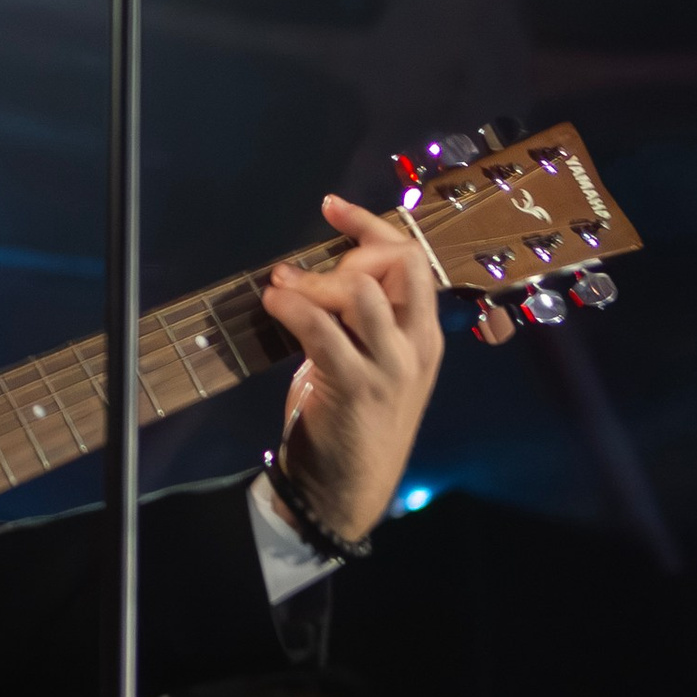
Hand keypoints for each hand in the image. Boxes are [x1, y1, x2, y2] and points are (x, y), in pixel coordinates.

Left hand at [261, 194, 444, 548]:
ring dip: (313, 281)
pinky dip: (293, 306)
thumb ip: (361, 319)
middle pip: (397, 263)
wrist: (346, 490)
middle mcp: (416, 345)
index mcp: (424, 335)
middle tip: (303, 273)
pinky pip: (323, 328)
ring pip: (360, 291)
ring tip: (281, 288)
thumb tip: (328, 272)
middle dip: (350, 250)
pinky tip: (273, 303)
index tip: (332, 207)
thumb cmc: (352, 421)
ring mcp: (390, 366)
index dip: (371, 224)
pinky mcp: (354, 386)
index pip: (411, 258)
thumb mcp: (369, 361)